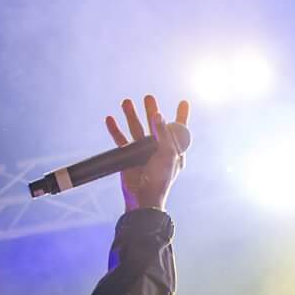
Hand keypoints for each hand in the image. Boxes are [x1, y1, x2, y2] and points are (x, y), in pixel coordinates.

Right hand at [108, 94, 187, 210]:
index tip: (184, 102)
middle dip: (151, 110)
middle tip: (148, 98)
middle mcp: (159, 148)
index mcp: (174, 149)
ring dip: (131, 115)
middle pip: (155, 124)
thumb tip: (157, 114)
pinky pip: (121, 140)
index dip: (181, 116)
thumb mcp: (168, 153)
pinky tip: (110, 119)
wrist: (144, 196)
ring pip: (136, 129)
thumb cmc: (161, 178)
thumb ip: (163, 133)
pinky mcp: (129, 156)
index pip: (179, 129)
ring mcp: (143, 152)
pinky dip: (115, 130)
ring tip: (126, 101)